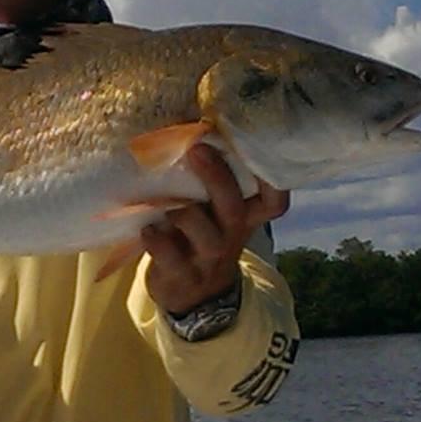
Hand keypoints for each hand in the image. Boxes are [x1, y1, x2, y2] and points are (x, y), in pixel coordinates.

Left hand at [144, 144, 289, 314]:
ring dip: (183, 212)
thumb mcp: (213, 214)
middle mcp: (230, 236)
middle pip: (233, 207)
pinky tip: (147, 229)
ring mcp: (206, 257)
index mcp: (242, 217)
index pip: (273, 202)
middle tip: (197, 150)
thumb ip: (208, 184)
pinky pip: (170, 256)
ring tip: (165, 201)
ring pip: (205, 233)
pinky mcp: (179, 275)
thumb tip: (187, 125)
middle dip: (217, 177)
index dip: (272, 180)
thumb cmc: (198, 237)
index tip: (257, 148)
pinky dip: (156, 240)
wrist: (191, 296)